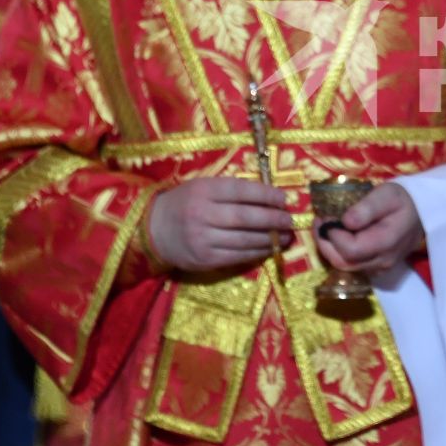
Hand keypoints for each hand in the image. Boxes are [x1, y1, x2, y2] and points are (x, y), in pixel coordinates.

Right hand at [147, 177, 295, 273]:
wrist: (154, 230)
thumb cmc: (186, 203)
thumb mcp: (203, 187)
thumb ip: (231, 190)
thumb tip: (270, 196)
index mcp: (204, 190)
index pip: (241, 191)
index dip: (266, 194)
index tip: (284, 198)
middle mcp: (202, 214)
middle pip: (246, 217)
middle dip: (273, 219)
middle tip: (290, 220)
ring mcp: (203, 238)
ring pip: (245, 239)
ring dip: (270, 239)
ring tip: (286, 236)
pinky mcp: (205, 259)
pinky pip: (237, 256)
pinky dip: (257, 253)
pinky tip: (269, 248)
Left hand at [316, 183, 423, 275]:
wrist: (423, 212)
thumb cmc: (403, 200)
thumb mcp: (387, 195)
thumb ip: (366, 208)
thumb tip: (344, 221)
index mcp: (385, 243)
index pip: (350, 249)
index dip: (332, 235)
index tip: (325, 216)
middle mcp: (382, 261)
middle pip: (344, 263)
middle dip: (325, 243)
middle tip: (319, 223)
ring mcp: (380, 267)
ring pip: (346, 267)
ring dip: (330, 249)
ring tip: (325, 228)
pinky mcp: (377, 267)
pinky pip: (353, 266)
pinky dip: (339, 254)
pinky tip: (338, 237)